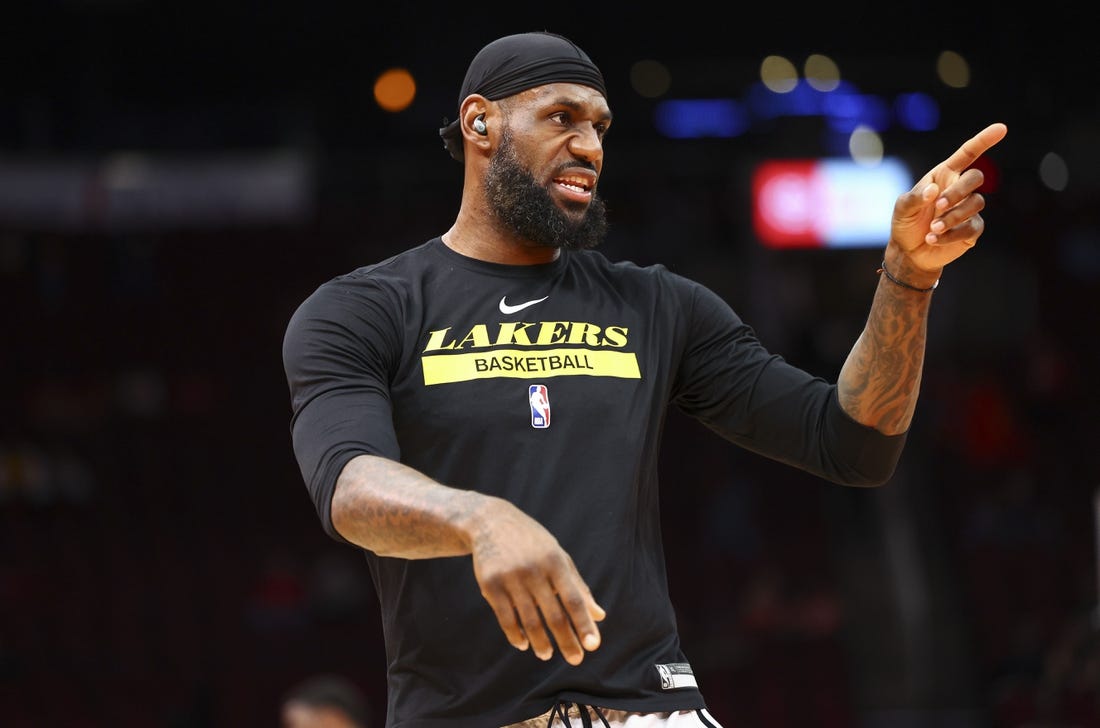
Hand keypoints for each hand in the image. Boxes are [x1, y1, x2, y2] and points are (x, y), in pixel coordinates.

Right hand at [469, 497, 604, 664]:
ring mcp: (510, 578)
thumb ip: (578, 586)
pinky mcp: (490, 585)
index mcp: (554, 561)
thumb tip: (599, 616)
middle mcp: (533, 570)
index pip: (573, 599)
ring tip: (547, 654)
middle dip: (566, 641)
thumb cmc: (531, 542)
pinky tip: (523, 644)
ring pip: (529, 621)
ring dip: (540, 643)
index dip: (584, 624)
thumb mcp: (557, 556)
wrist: (489, 522)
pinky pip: (506, 618)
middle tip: (576, 659)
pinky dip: (515, 635)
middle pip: (553, 615)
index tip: (593, 645)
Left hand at [889, 122, 1007, 273]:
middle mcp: (959, 189)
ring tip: (932, 228)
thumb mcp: (902, 208)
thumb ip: (915, 197)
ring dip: (953, 216)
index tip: (1001, 128)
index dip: (983, 141)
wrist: (908, 252)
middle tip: (938, 206)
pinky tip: (933, 239)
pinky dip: (951, 234)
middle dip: (958, 191)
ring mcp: (968, 209)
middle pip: (976, 177)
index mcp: (944, 176)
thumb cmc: (906, 223)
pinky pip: (971, 226)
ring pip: (976, 202)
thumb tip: (933, 190)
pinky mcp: (972, 229)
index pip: (967, 154)